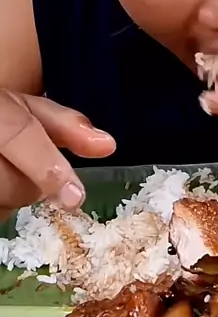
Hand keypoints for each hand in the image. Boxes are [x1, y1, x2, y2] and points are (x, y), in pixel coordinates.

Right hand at [0, 91, 114, 219]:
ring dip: (9, 199)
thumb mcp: (26, 109)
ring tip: (4, 171)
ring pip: (1, 202)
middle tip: (22, 167)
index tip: (75, 198)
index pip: (20, 136)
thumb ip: (67, 126)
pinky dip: (0, 207)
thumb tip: (108, 145)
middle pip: (12, 183)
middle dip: (29, 185)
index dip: (48, 168)